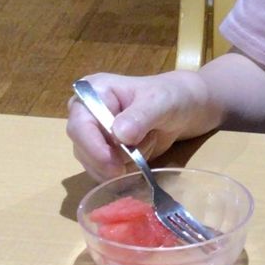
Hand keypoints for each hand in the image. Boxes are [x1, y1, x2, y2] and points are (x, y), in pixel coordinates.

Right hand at [66, 70, 217, 180]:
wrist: (185, 108)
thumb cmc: (171, 96)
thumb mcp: (160, 102)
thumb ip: (140, 116)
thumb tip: (119, 135)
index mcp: (93, 91)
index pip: (79, 124)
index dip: (93, 146)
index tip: (114, 164)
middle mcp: (86, 113)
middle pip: (82, 148)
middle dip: (111, 159)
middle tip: (138, 156)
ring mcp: (94, 134)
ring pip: (94, 164)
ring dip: (124, 163)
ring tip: (148, 141)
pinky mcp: (104, 152)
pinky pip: (105, 172)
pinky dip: (126, 170)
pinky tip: (143, 153)